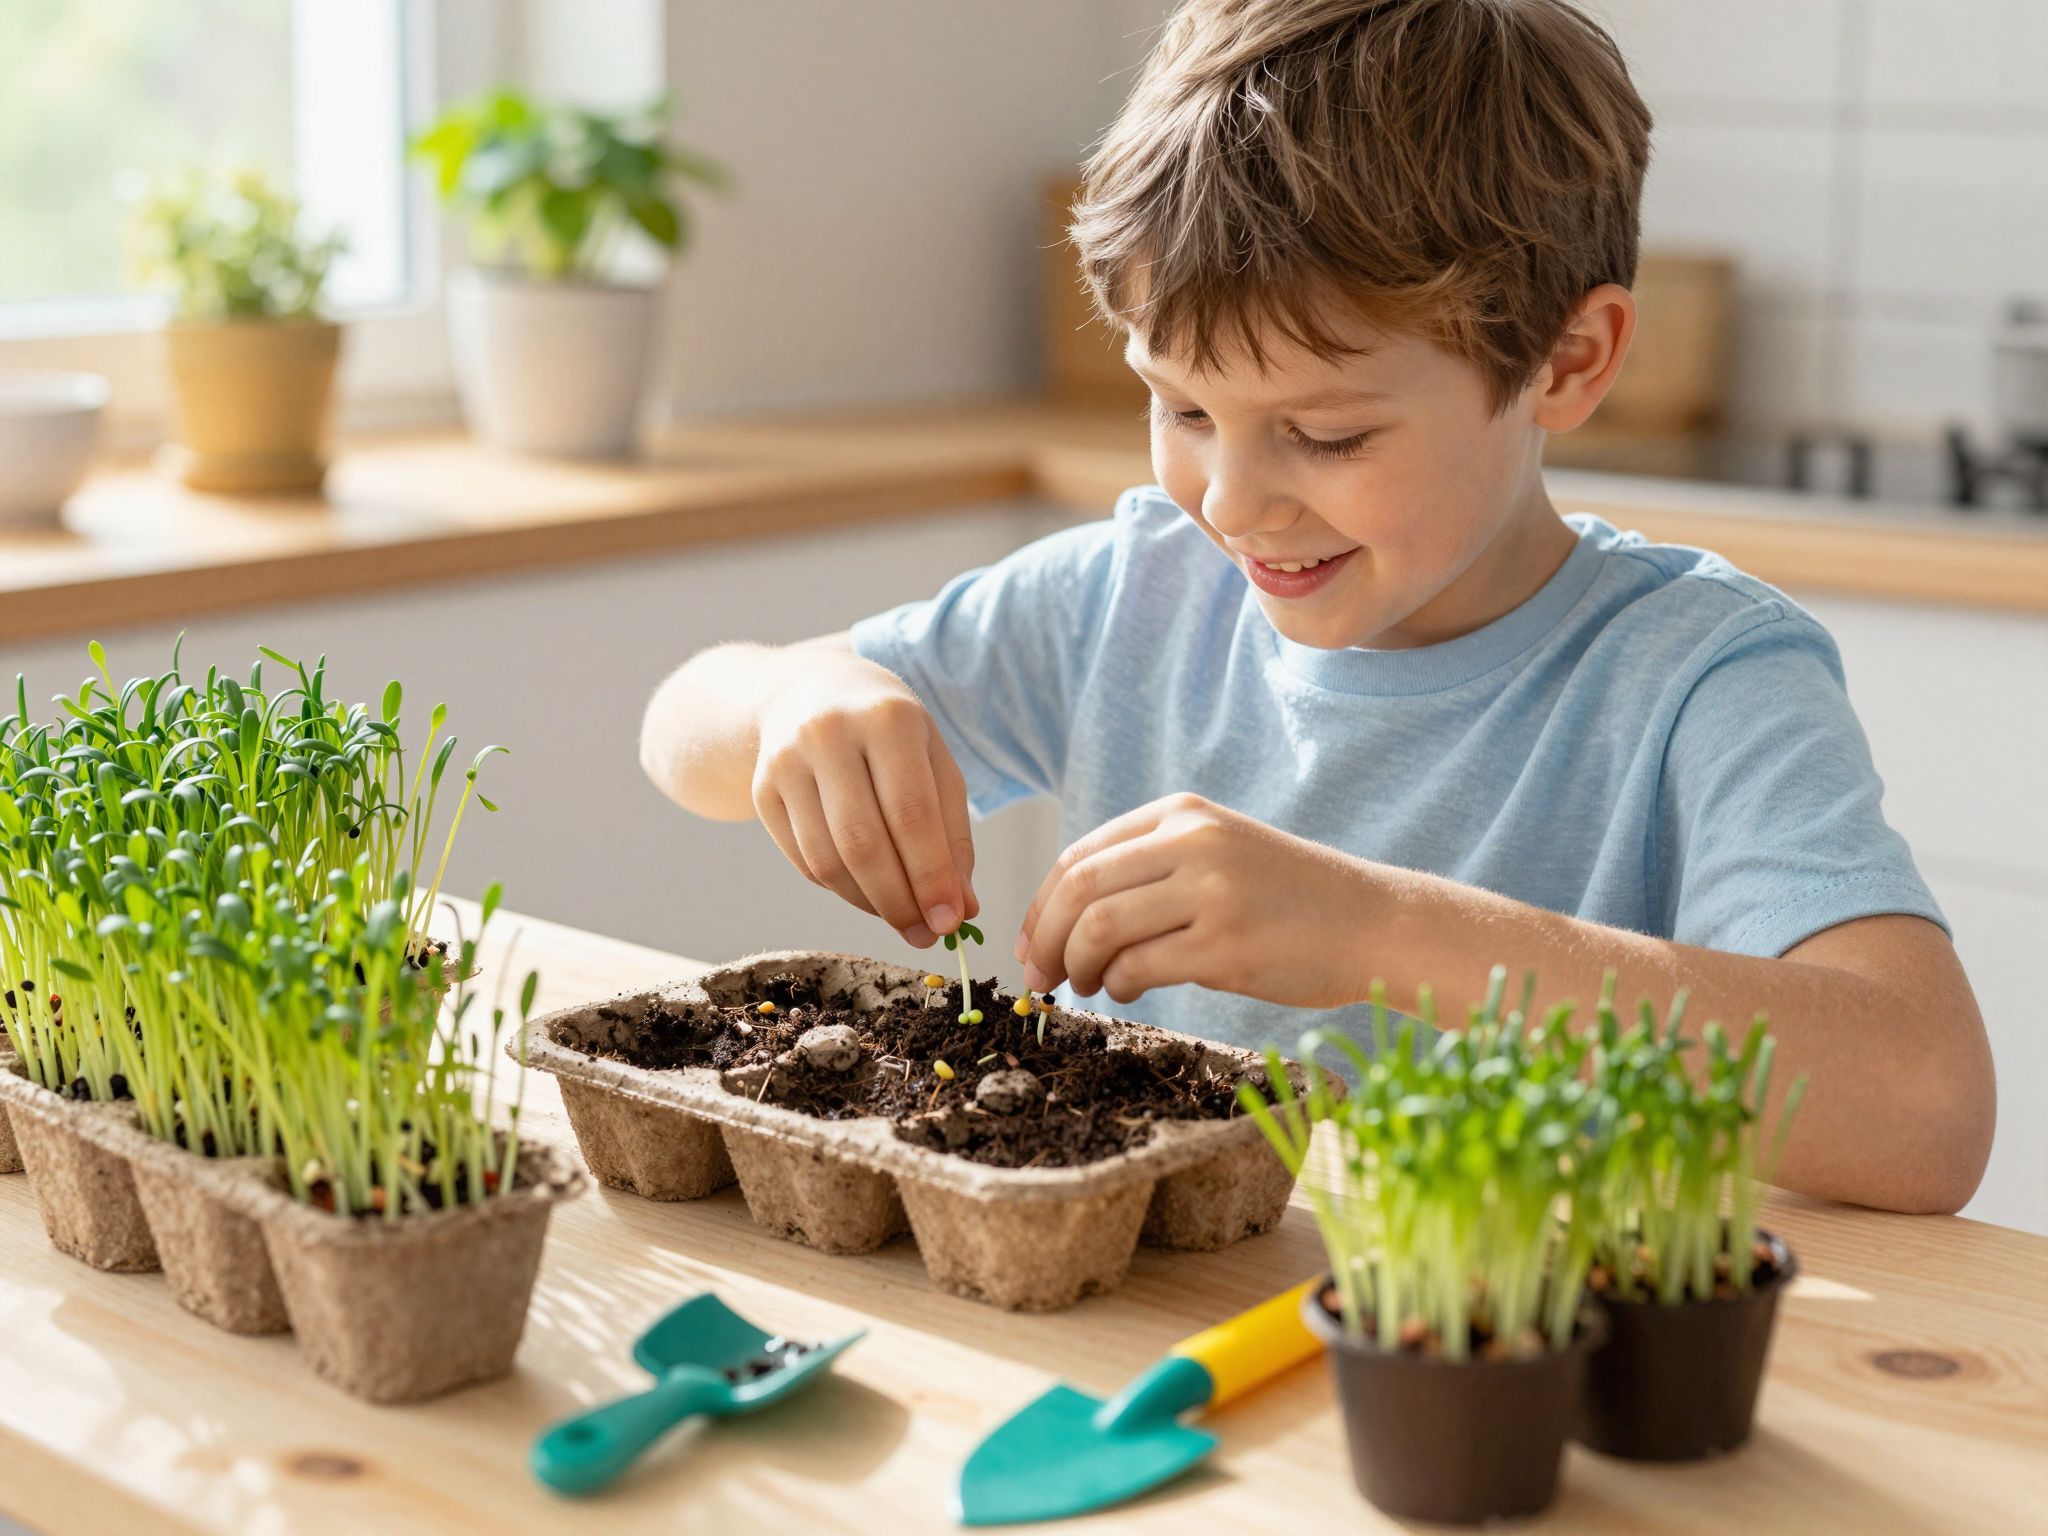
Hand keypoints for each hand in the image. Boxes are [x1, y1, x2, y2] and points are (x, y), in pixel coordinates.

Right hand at [751, 652, 977, 946]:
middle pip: (863, 843)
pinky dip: (841, 890)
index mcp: (886, 719)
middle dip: (899, 901)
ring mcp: (786, 762)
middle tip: (926, 935)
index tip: (951, 921)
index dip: (931, 876)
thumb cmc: (889, 732)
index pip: (911, 814)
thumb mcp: (934, 761)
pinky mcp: (761, 791)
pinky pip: (804, 861)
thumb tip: (961, 908)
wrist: (809, 690)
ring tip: (902, 918)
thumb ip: (953, 833)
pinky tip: (868, 893)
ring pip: (827, 860)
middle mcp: (829, 734)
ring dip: (870, 904)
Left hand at [1015, 793, 1375, 1007]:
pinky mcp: (1226, 946)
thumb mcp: (1218, 853)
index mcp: (1183, 813)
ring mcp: (1211, 892)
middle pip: (1079, 889)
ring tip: (1083, 984)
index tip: (1029, 943)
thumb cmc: (1287, 899)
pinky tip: (1125, 990)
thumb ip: (1149, 868)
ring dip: (1076, 966)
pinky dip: (1116, 985)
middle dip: (1044, 939)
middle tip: (1039, 977)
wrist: (1373, 922)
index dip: (1040, 905)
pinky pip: (1137, 968)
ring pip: (1099, 929)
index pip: (1081, 855)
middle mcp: (1194, 842)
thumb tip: (1061, 919)